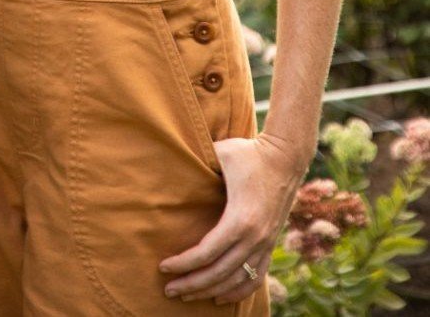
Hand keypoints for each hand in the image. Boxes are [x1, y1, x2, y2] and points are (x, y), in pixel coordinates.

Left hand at [158, 134, 304, 303]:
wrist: (286, 156)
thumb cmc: (248, 152)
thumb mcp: (220, 153)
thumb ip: (196, 162)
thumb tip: (169, 162)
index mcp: (240, 219)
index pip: (206, 253)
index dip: (183, 264)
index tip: (163, 267)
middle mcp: (254, 238)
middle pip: (218, 273)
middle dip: (192, 284)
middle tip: (169, 290)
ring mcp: (265, 243)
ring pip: (236, 280)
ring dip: (211, 291)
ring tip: (188, 296)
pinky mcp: (270, 244)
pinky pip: (255, 277)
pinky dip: (237, 291)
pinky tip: (220, 298)